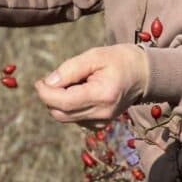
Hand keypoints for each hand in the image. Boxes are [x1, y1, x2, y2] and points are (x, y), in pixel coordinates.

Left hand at [34, 45, 149, 127]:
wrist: (142, 74)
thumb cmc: (119, 60)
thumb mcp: (94, 56)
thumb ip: (70, 69)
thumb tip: (48, 83)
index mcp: (102, 96)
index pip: (64, 103)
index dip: (45, 93)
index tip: (38, 82)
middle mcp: (101, 114)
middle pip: (61, 114)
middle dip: (49, 98)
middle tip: (52, 79)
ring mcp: (101, 123)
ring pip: (65, 118)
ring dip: (59, 101)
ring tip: (73, 82)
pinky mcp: (99, 125)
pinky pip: (74, 118)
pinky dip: (69, 106)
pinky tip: (80, 91)